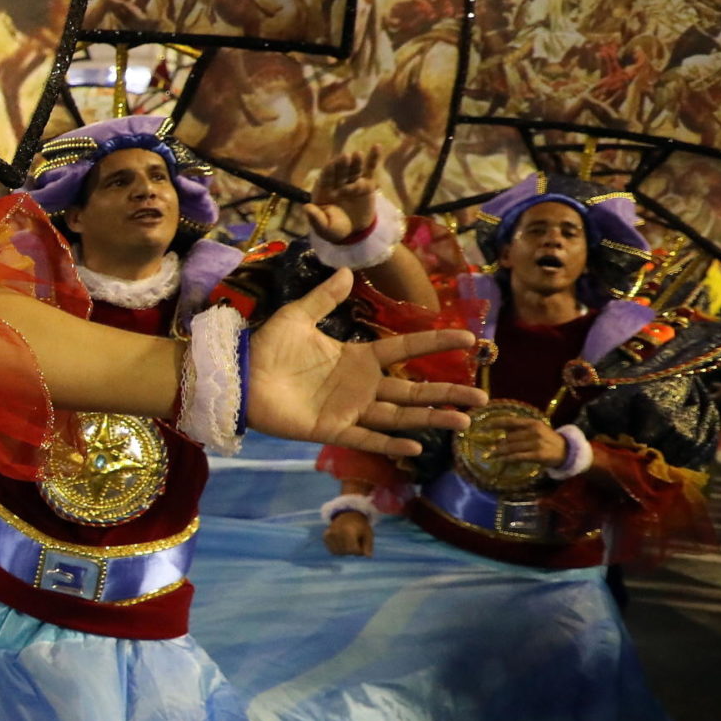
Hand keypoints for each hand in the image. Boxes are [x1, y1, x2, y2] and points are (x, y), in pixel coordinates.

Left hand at [247, 269, 483, 457]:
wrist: (239, 377)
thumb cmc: (267, 348)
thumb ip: (324, 298)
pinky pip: (366, 438)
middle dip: (447, 392)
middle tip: (482, 395)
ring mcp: (349, 409)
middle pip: (412, 390)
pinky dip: (390, 444)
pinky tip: (418, 448)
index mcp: (357, 357)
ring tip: (464, 420)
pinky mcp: (332, 429)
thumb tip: (348, 272)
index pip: (405, 350)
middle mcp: (360, 386)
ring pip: (399, 417)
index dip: (435, 344)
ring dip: (431, 419)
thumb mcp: (298, 316)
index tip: (469, 339)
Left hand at [302, 148, 381, 242]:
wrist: (355, 232)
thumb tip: (306, 207)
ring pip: (354, 170)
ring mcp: (352, 182)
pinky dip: (373, 159)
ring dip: (356, 162)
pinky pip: (369, 170)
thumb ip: (315, 218)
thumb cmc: (335, 229)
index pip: (325, 180)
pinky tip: (376, 147)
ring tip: (357, 154)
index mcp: (324, 192)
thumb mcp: (324, 228)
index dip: (328, 172)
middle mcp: (337, 184)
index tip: (331, 165)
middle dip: (342, 165)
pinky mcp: (366, 184)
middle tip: (345, 157)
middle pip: (340, 173)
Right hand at [324, 510, 372, 556]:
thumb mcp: (368, 534)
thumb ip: (368, 545)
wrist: (348, 515)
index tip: (362, 543)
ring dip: (346, 550)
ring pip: (339, 553)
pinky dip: (339, 549)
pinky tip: (342, 541)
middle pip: (346, 552)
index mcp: (348, 531)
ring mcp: (329, 535)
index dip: (360, 550)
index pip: (354, 550)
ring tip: (349, 540)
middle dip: (353, 550)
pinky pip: (333, 551)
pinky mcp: (325, 537)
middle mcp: (336, 533)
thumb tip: (368, 556)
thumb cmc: (360, 526)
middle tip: (356, 540)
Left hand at [476, 412, 568, 468]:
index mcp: (532, 423)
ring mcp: (536, 443)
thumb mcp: (536, 430)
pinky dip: (508, 458)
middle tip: (489, 448)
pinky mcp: (538, 454)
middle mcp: (534, 431)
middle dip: (498, 443)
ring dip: (499, 452)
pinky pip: (518, 456)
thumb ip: (521, 429)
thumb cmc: (548, 440)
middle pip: (509, 437)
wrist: (567, 451)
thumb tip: (501, 430)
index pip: (510, 421)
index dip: (495, 423)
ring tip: (491, 455)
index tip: (483, 427)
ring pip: (512, 447)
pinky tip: (501, 460)